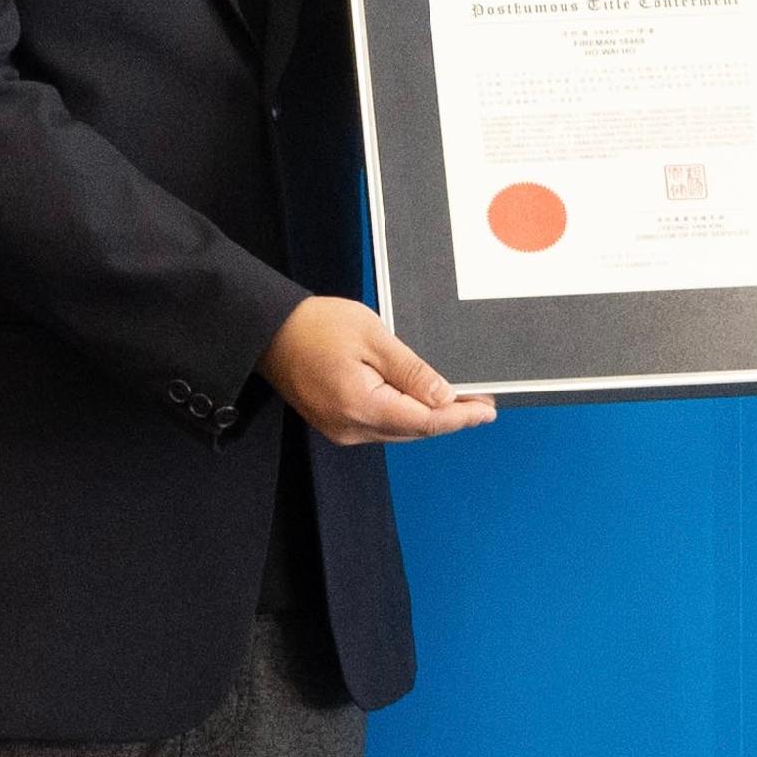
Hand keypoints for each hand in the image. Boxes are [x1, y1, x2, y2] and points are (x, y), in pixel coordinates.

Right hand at [261, 297, 495, 443]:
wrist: (269, 332)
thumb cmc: (317, 325)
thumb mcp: (373, 337)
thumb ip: (411, 371)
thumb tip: (445, 398)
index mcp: (361, 406)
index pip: (425, 421)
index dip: (460, 417)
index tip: (487, 411)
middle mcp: (352, 428)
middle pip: (415, 430)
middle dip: (450, 418)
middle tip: (482, 403)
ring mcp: (342, 430)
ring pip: (400, 430)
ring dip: (430, 418)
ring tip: (461, 403)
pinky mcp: (336, 425)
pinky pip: (382, 425)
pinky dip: (406, 415)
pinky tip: (422, 402)